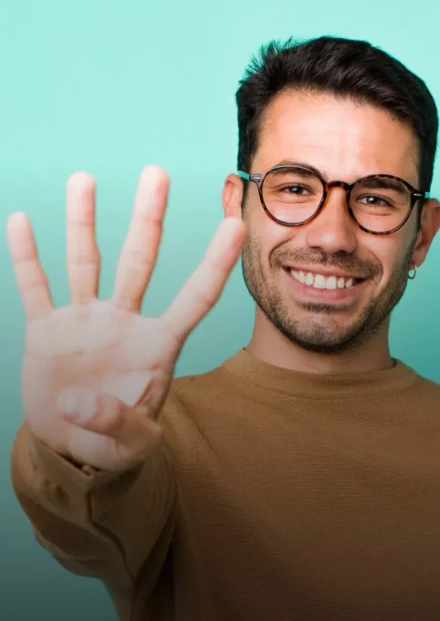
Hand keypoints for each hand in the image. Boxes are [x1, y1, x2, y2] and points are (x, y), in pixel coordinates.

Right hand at [7, 166, 246, 470]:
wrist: (73, 444)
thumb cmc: (115, 443)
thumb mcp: (130, 447)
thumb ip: (118, 426)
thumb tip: (80, 402)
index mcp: (157, 345)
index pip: (193, 298)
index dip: (214, 265)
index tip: (234, 224)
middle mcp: (123, 321)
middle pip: (138, 260)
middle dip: (148, 218)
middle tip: (156, 173)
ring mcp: (84, 320)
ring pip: (85, 262)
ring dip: (82, 222)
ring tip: (84, 180)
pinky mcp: (47, 329)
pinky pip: (36, 287)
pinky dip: (28, 257)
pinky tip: (22, 222)